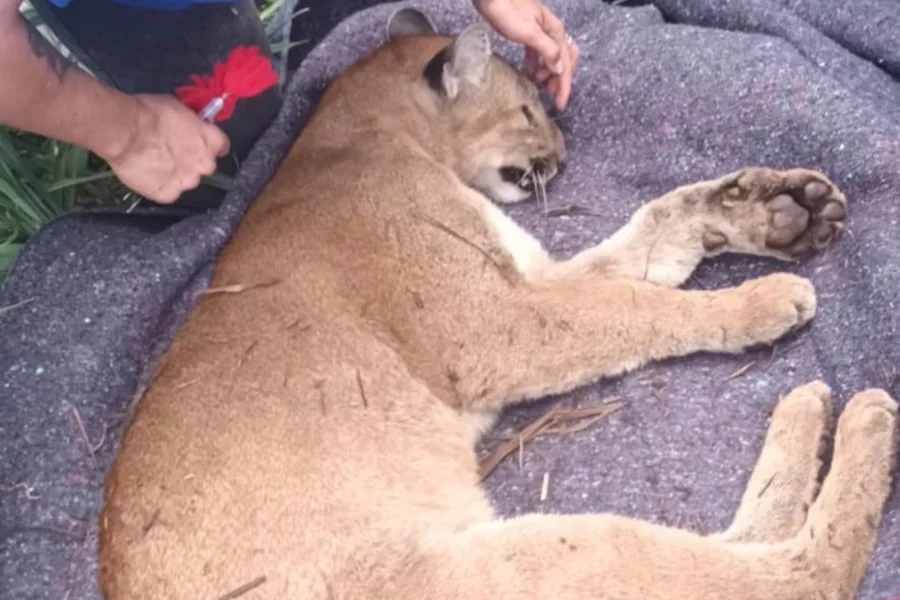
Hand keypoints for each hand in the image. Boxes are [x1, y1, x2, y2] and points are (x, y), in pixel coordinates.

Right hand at [100, 94, 229, 203]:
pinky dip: (158, 186)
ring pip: (186, 180)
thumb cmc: (149, 113)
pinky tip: (146, 175)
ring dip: (175, 174)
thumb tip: (187, 126)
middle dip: (192, 161)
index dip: (208, 143)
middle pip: (204, 166)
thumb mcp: (177, 108)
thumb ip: (189, 123)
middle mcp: (204, 165)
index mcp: (211, 141)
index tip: (198, 141)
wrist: (124, 132)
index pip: (221, 146)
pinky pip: (167, 192)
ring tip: (154, 164)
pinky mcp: (168, 195)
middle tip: (172, 153)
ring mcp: (187, 182)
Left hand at [473, 0, 578, 109]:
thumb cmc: (508, 11)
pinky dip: (537, 65)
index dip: (564, 86)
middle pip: (564, 61)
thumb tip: (560, 69)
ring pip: (552, 57)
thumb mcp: (529, 33)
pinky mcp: (529, 34)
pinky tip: (530, 73)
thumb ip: (547, 50)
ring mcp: (541, 32)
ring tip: (539, 85)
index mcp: (556, 32)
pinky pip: (538, 53)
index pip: (566, 64)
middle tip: (551, 96)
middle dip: (560, 80)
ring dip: (549, 73)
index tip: (560, 104)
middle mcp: (552, 32)